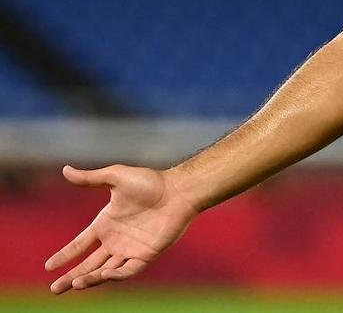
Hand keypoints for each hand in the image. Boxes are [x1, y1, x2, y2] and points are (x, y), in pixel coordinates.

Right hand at [44, 164, 197, 293]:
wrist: (179, 190)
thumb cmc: (150, 182)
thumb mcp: (116, 177)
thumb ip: (90, 178)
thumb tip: (65, 169)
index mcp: (105, 223)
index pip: (79, 244)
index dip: (65, 255)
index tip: (49, 266)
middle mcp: (115, 239)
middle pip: (88, 263)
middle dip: (71, 276)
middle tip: (55, 289)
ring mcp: (130, 248)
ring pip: (105, 270)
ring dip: (90, 278)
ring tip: (73, 284)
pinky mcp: (146, 254)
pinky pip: (128, 270)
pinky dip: (115, 276)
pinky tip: (103, 276)